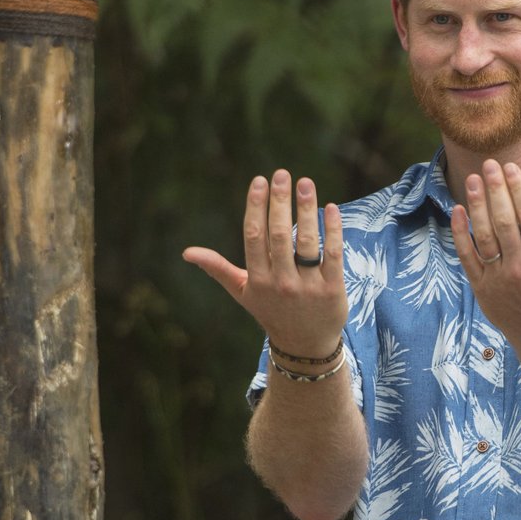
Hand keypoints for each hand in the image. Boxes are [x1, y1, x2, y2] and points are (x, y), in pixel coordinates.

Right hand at [183, 170, 347, 356]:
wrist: (304, 345)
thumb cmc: (271, 311)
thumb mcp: (242, 292)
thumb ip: (218, 269)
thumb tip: (187, 252)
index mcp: (256, 279)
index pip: (253, 236)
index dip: (256, 207)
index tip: (260, 181)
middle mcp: (280, 283)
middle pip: (279, 235)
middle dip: (280, 202)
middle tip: (282, 174)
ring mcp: (307, 287)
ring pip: (306, 242)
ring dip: (306, 209)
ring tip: (306, 183)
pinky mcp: (332, 290)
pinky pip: (332, 254)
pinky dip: (332, 230)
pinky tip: (330, 207)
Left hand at [449, 160, 520, 351]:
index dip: (519, 190)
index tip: (511, 168)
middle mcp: (519, 268)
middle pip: (504, 222)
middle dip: (496, 190)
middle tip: (489, 163)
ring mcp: (497, 278)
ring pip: (484, 236)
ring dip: (477, 205)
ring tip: (473, 179)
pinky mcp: (480, 286)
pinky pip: (466, 256)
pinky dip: (460, 233)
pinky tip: (458, 209)